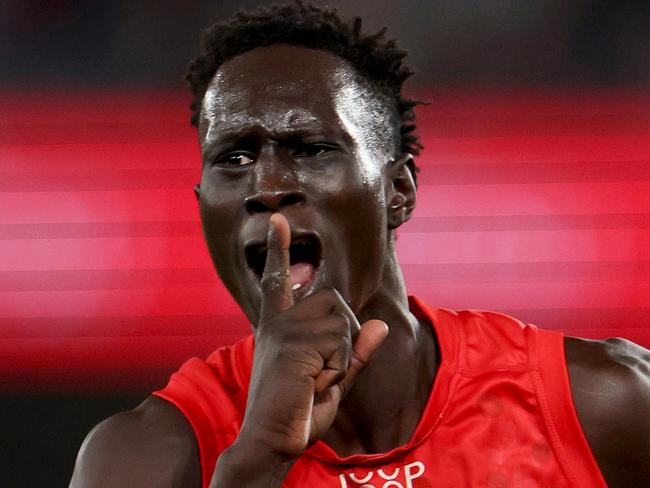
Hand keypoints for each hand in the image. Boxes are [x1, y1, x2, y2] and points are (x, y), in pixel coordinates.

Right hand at [239, 213, 387, 458]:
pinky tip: (314, 383)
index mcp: (280, 326)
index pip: (278, 279)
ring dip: (342, 355)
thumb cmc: (299, 412)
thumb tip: (378, 325)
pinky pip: (342, 342)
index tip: (276, 221)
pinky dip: (339, 368)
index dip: (278, 249)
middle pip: (335, 301)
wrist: (273, 440)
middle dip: (345, 336)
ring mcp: (285, 329)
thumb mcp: (335, 380)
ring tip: (316, 379)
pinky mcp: (293, 342)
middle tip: (323, 371)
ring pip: (343, 321)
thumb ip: (356, 353)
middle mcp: (279, 322)